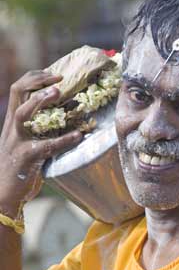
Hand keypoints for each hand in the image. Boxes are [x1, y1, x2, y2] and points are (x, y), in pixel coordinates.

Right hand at [0, 70, 82, 215]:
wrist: (3, 195)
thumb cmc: (17, 168)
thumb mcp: (22, 143)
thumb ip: (36, 129)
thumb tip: (66, 116)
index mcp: (12, 121)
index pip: (18, 89)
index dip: (35, 77)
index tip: (54, 74)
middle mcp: (12, 127)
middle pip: (17, 92)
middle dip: (37, 81)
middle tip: (59, 79)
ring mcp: (17, 141)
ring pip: (22, 113)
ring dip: (40, 101)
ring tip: (58, 93)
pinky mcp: (26, 157)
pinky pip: (46, 145)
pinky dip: (64, 140)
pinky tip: (78, 136)